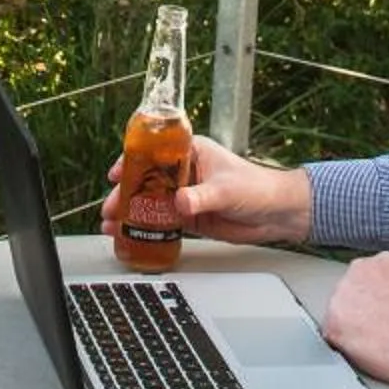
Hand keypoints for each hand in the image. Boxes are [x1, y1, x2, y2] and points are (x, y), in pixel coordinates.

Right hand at [103, 136, 310, 243]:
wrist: (277, 214)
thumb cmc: (258, 187)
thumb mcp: (226, 190)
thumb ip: (201, 197)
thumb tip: (179, 203)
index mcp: (192, 153)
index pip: (155, 152)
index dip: (132, 161)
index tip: (116, 174)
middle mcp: (185, 173)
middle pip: (147, 181)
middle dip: (126, 194)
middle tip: (111, 208)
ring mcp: (186, 196)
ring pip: (151, 203)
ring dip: (131, 213)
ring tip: (112, 225)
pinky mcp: (190, 217)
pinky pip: (162, 222)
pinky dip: (146, 228)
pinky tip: (131, 236)